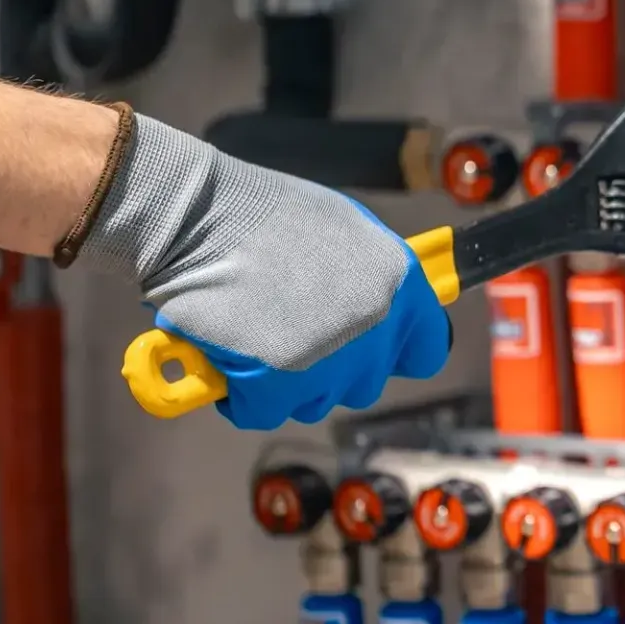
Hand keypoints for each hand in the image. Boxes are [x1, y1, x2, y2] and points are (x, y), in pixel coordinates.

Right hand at [81, 117, 451, 428]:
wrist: (198, 218)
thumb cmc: (264, 213)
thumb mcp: (343, 229)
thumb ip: (370, 275)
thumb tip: (377, 301)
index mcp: (399, 285)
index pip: (426, 349)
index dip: (398, 351)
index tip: (377, 348)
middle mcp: (374, 327)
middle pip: (365, 383)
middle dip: (333, 367)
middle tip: (294, 330)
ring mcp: (327, 362)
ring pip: (315, 401)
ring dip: (289, 382)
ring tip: (256, 331)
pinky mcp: (275, 387)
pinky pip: (263, 411)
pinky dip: (241, 393)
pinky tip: (228, 352)